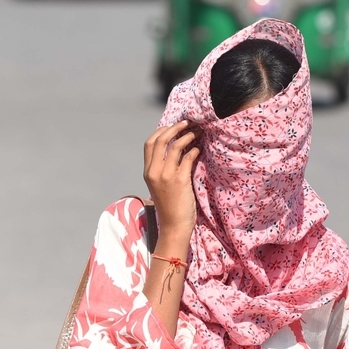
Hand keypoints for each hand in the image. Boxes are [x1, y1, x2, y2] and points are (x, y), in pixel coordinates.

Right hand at [142, 121, 198, 248]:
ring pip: (175, 145)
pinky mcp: (179, 180)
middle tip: (188, 123)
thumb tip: (175, 151)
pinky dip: (194, 149)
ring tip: (197, 132)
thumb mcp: (161, 185)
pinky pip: (188, 157)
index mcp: (148, 171)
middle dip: (175, 128)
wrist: (174, 225)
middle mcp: (154, 171)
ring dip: (187, 135)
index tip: (173, 126)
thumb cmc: (171, 206)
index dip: (161, 131)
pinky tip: (200, 148)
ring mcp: (166, 175)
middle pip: (161, 140)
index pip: (149, 143)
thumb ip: (163, 169)